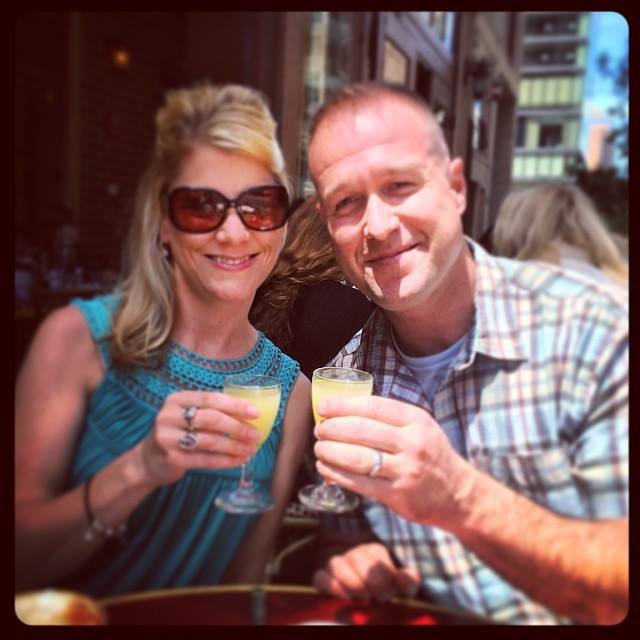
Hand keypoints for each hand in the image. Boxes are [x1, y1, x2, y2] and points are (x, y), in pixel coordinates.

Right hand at [136, 390, 262, 486]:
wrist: (147, 460)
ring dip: (234, 445)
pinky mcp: (171, 458)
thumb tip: (249, 412)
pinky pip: (205, 460)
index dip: (235, 405)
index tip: (255, 412)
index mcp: (177, 399)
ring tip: (251, 449)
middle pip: (211, 418)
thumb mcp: (186, 415)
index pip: (211, 398)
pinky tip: (238, 460)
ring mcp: (168, 437)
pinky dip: (225, 460)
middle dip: (238, 427)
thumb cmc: (178, 433)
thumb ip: (209, 410)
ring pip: (210, 441)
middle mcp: (169, 416)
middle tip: (256, 434)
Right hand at [313, 543, 419, 601]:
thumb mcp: (398, 583)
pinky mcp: (321, 577)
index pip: (377, 554)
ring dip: (351, 582)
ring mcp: (336, 564)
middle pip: (357, 558)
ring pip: (337, 564)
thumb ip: (408, 580)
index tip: (389, 593)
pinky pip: (320, 576)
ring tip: (362, 597)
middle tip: (377, 598)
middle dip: (370, 581)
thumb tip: (404, 578)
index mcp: (374, 550)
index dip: (385, 575)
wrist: (360, 591)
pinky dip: (330, 585)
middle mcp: (353, 553)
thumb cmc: (382, 587)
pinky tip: (343, 596)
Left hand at [314, 395, 474, 527]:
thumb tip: (343, 412)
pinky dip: (336, 473)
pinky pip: (358, 482)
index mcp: (416, 420)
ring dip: (330, 451)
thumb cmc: (431, 455)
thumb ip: (389, 419)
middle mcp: (412, 442)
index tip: (323, 407)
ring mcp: (405, 469)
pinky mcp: (397, 493)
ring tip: (319, 448)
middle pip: (360, 430)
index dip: (342, 405)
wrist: (459, 494)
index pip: (372, 406)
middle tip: (320, 429)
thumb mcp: (419, 427)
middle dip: (332, 428)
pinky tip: (326, 467)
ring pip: (356, 457)